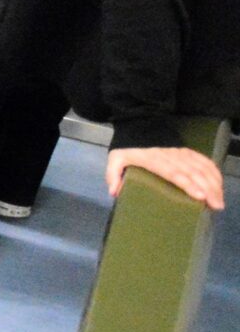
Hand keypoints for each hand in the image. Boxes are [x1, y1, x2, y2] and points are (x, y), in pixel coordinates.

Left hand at [107, 146, 223, 208]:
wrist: (138, 126)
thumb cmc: (128, 148)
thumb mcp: (115, 159)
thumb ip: (113, 174)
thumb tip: (114, 192)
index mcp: (153, 159)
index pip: (173, 172)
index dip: (188, 184)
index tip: (200, 196)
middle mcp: (170, 156)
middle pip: (193, 172)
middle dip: (207, 189)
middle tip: (216, 205)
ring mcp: (181, 152)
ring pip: (201, 167)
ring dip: (213, 183)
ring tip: (219, 201)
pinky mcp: (188, 151)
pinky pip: (204, 160)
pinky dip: (214, 172)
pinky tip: (219, 185)